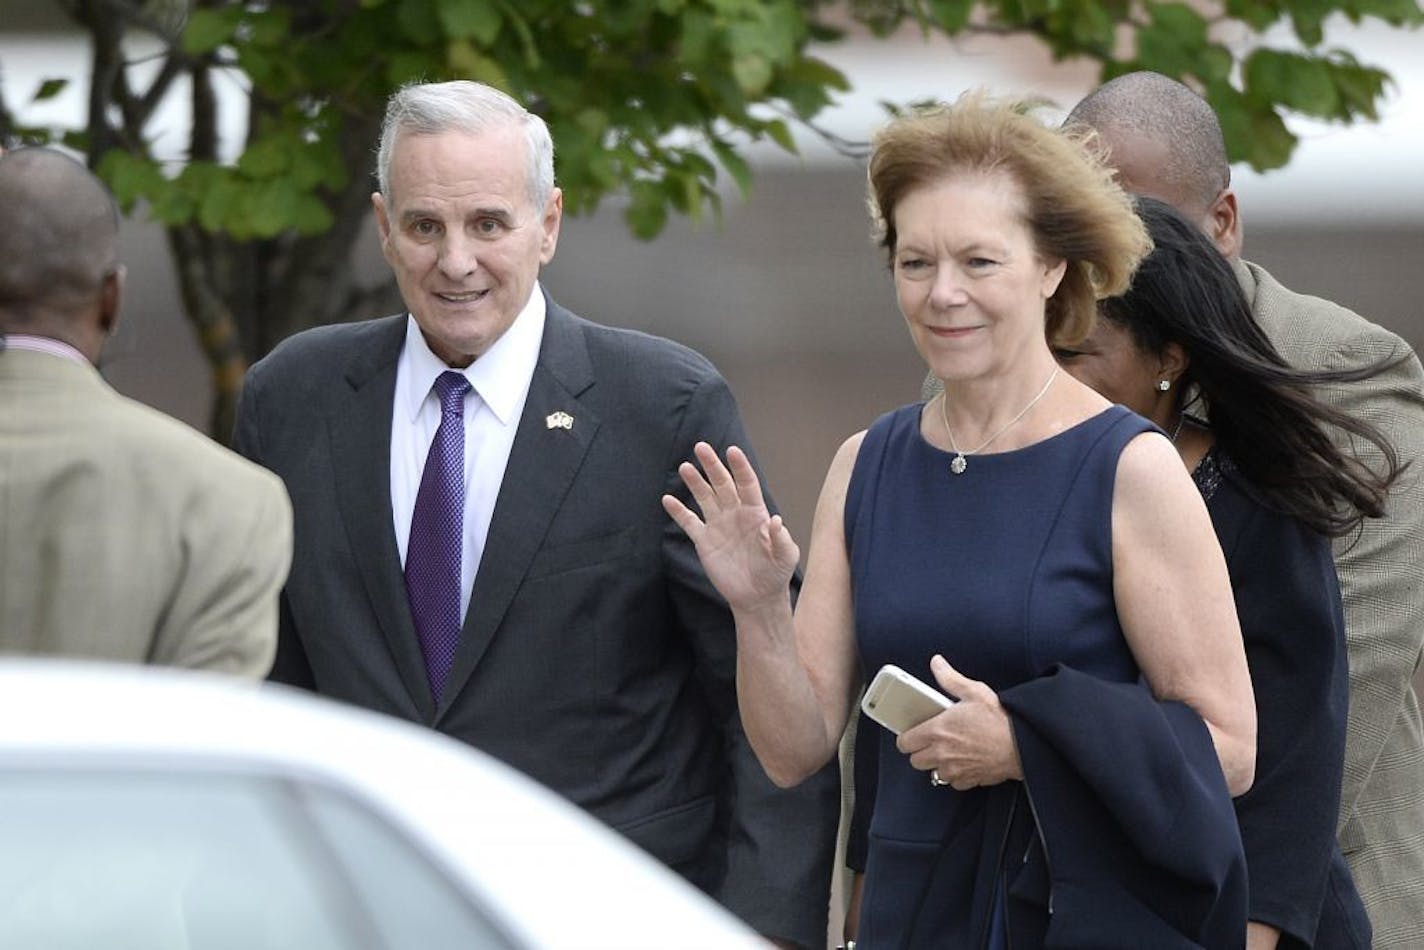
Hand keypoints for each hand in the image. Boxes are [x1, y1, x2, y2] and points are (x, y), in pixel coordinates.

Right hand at [662, 442, 799, 611]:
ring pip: (704, 498)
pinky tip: (667, 499)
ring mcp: (718, 525)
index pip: (747, 484)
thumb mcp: (785, 557)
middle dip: (712, 466)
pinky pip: (689, 522)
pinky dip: (678, 511)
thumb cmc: (775, 573)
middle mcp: (735, 514)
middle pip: (722, 484)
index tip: (732, 451)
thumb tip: (775, 520)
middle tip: (701, 447)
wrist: (757, 596)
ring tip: (685, 466)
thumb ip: (781, 538)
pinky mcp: (704, 541)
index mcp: (755, 513)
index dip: (740, 468)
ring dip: (695, 482)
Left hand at [898, 655, 1021, 789]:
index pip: (905, 742)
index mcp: (937, 730)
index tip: (913, 734)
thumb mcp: (974, 691)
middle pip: (915, 760)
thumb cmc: (1000, 719)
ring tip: (950, 751)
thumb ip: (950, 678)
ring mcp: (954, 769)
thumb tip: (937, 664)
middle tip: (931, 741)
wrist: (1022, 744)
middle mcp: (942, 753)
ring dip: (938, 764)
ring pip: (933, 773)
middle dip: (920, 752)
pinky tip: (964, 761)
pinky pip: (953, 782)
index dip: (907, 737)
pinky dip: (956, 774)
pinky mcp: (968, 780)